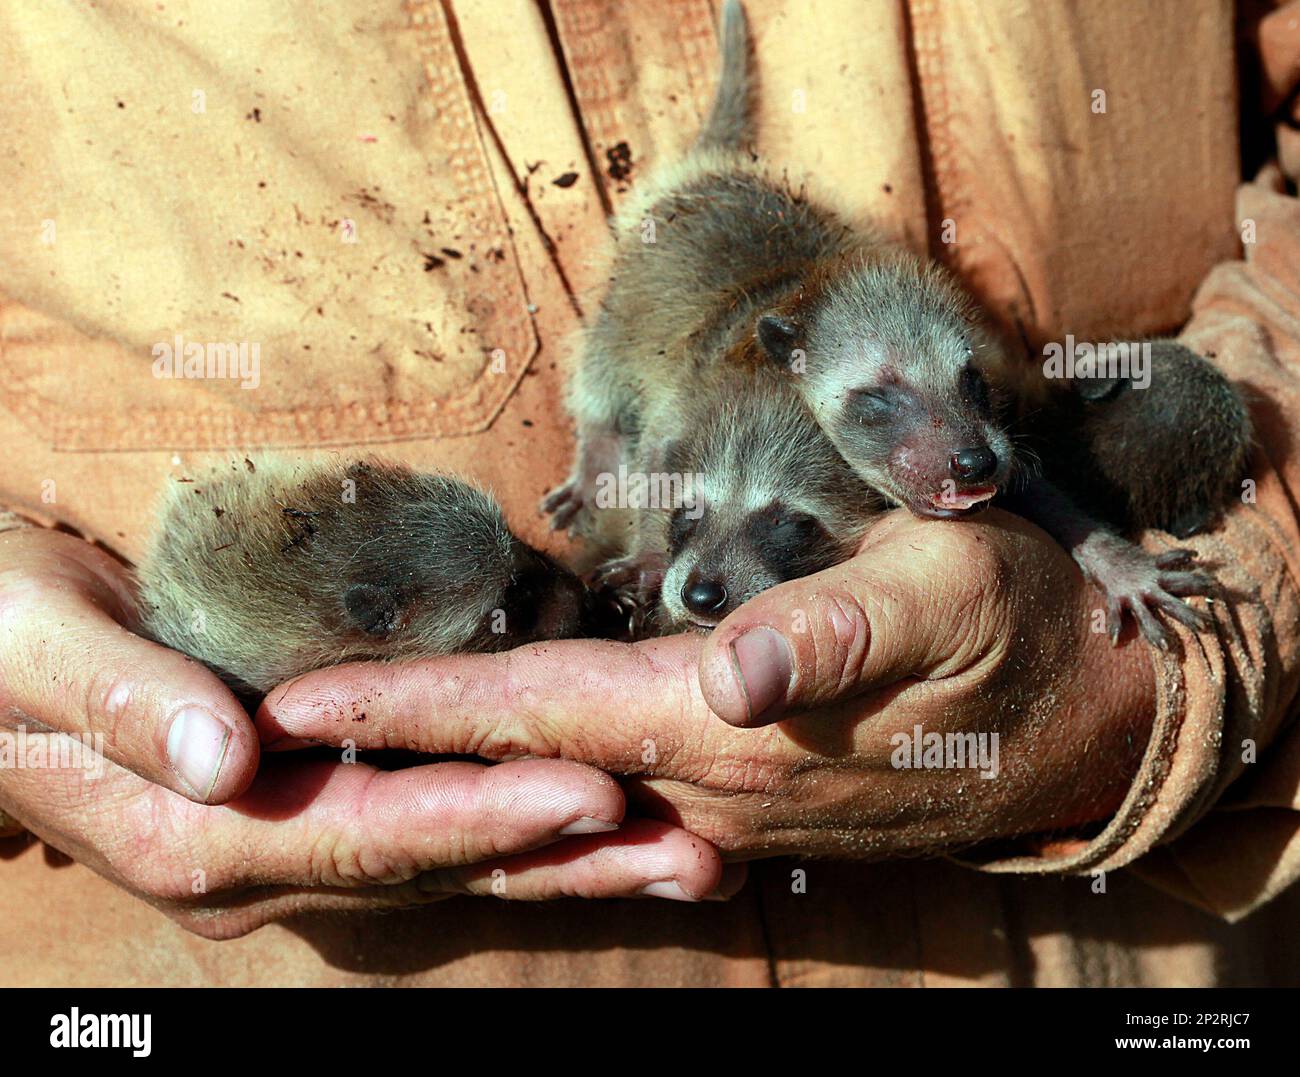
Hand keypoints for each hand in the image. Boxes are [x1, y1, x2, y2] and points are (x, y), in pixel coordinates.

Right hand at [0, 529, 733, 937]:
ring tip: (687, 854)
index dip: (483, 817)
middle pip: (439, 866)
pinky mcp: (312, 811)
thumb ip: (121, 702)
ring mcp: (292, 843)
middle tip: (692, 850)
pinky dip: (519, 828)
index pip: (371, 833)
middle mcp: (260, 860)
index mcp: (202, 833)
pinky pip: (432, 827)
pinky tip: (600, 819)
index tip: (592, 795)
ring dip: (568, 860)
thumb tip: (224, 757)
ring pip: (451, 860)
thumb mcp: (31, 644)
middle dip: (566, 858)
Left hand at [260, 509, 1158, 858]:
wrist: (1086, 719)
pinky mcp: (755, 803)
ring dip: (453, 773)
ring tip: (354, 752)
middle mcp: (711, 782)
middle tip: (276, 736)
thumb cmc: (1013, 628)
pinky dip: (537, 786)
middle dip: (395, 749)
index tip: (300, 706)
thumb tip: (743, 673)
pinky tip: (498, 778)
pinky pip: (618, 800)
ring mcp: (730, 807)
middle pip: (522, 764)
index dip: (416, 708)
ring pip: (560, 793)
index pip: (537, 714)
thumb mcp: (942, 594)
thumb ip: (836, 636)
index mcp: (731, 724)